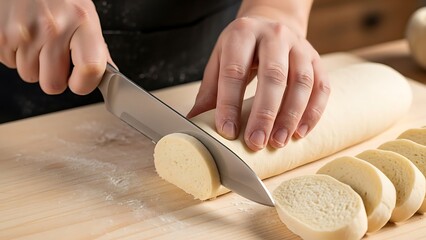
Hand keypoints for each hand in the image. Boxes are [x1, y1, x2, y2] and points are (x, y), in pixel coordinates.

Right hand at [0, 0, 111, 94]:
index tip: (80, 82)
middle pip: (53, 84)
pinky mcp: (2, 35)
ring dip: (33, 64)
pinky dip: (15, 54)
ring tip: (37, 39)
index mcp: (82, 22)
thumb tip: (107, 75)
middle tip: (55, 57)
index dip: (84, 84)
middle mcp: (54, 27)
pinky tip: (23, 36)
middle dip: (54, 77)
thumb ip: (96, 48)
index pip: (90, 69)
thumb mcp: (85, 15)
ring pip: (29, 75)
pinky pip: (9, 64)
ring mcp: (25, 32)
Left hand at [188, 16, 329, 150]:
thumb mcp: (220, 60)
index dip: (230, 104)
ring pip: (301, 82)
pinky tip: (300, 132)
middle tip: (256, 142)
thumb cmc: (242, 49)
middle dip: (265, 113)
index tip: (228, 132)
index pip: (235, 71)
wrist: (272, 23)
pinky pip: (321, 86)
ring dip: (291, 116)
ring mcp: (299, 46)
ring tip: (278, 142)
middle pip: (273, 76)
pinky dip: (313, 112)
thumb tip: (194, 122)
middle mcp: (274, 35)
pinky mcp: (317, 59)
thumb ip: (210, 91)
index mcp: (242, 34)